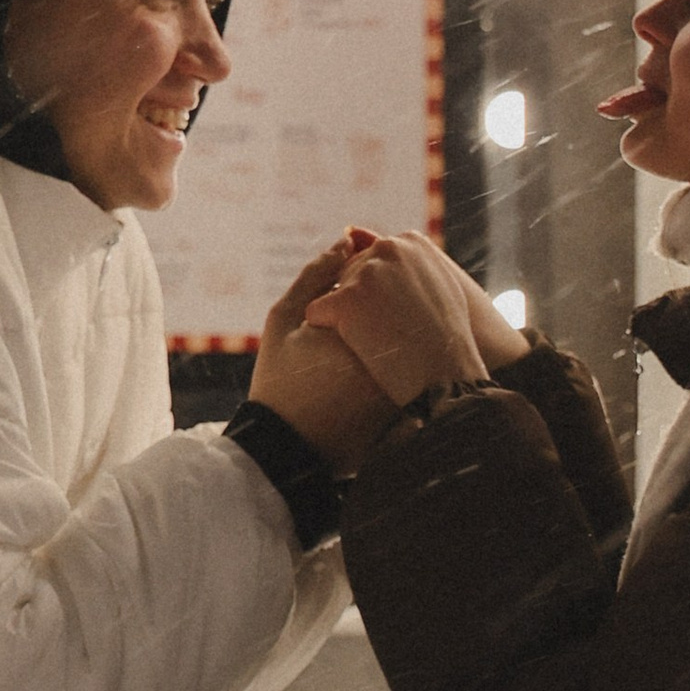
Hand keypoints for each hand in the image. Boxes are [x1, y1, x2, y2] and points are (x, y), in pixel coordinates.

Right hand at [251, 240, 397, 472]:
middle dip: (375, 312)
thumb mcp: (283, 321)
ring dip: (387, 335)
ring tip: (343, 366)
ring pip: (406, 338)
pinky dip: (393, 364)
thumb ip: (313, 275)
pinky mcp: (405, 406)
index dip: (353, 292)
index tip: (325, 321)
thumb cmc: (279, 384)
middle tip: (334, 348)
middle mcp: (387, 358)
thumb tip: (345, 239)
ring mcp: (400, 385)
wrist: (287, 451)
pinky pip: (410, 369)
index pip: (378, 286)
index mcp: (357, 332)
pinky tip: (358, 382)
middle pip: (398, 310)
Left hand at [307, 236, 498, 406]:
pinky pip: (316, 311)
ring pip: (333, 291)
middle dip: (358, 302)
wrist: (446, 377)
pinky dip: (326, 332)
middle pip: (350, 272)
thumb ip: (411, 261)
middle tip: (386, 333)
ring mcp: (366, 273)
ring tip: (376, 342)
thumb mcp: (441, 287)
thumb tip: (367, 237)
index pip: (374, 259)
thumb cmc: (446, 339)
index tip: (396, 317)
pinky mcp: (346, 299)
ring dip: (344, 318)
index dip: (379, 294)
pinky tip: (352, 350)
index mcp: (412, 241)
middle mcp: (388, 248)